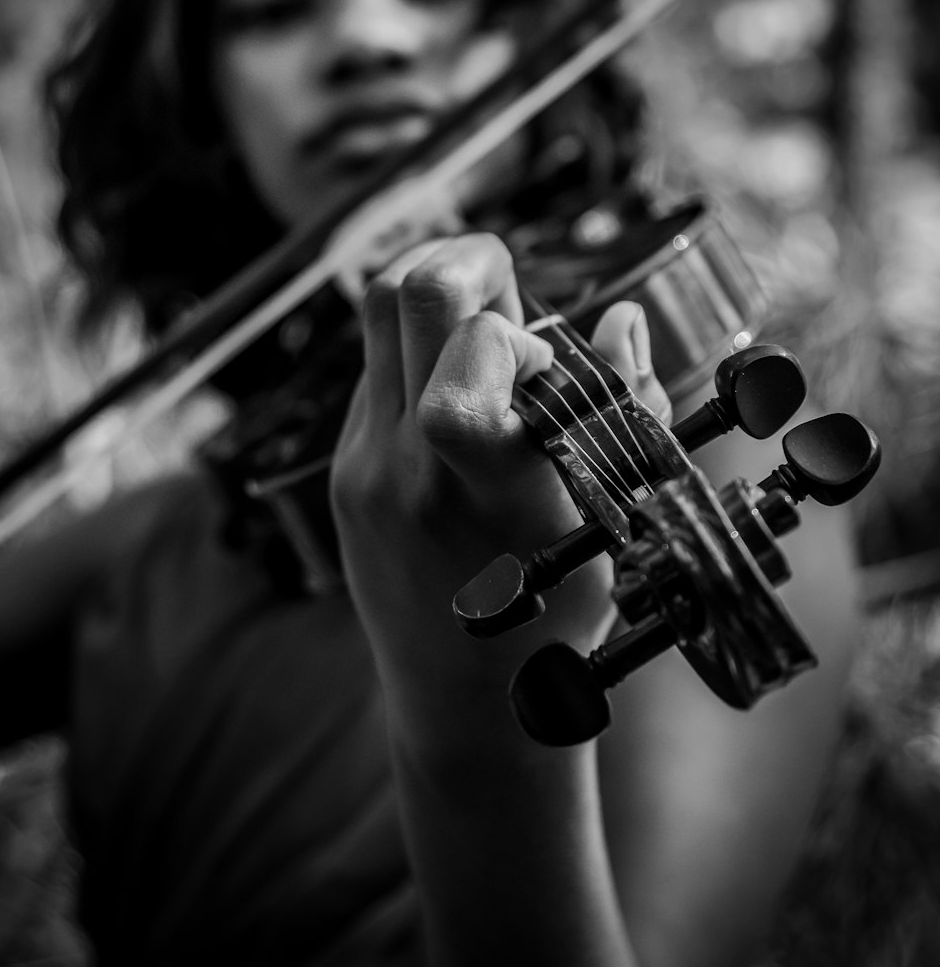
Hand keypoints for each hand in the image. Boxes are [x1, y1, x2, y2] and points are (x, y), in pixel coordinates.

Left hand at [330, 232, 669, 720]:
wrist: (463, 705)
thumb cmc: (554, 619)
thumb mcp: (607, 523)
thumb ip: (623, 410)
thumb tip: (622, 316)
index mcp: (493, 487)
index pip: (476, 351)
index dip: (519, 327)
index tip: (546, 363)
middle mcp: (412, 469)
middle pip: (407, 294)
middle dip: (469, 260)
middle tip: (508, 289)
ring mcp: (364, 466)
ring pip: (375, 311)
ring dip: (434, 286)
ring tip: (484, 323)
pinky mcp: (343, 467)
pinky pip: (374, 364)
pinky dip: (419, 345)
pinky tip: (458, 383)